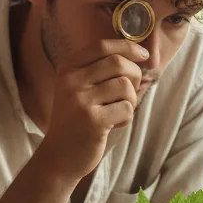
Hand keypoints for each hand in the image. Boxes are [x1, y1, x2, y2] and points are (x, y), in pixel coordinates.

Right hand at [40, 39, 147, 178]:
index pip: (103, 46)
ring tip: (118, 111)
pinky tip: (114, 124)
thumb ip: (105, 72)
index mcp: (68, 68)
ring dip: (131, 100)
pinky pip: (126, 108)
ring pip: (125, 86)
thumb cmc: (77, 120)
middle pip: (118, 63)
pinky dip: (127, 117)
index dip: (128, 47)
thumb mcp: (81, 90)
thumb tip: (143, 58)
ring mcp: (80, 100)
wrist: (59, 156)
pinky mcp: (92, 121)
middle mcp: (71, 81)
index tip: (143, 56)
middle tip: (130, 93)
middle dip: (135, 75)